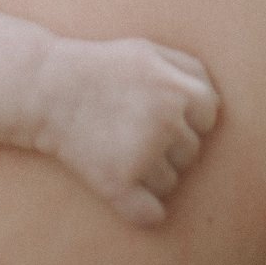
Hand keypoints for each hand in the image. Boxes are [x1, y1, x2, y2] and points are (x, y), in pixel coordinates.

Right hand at [35, 35, 220, 226]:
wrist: (47, 89)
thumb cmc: (103, 69)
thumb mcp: (149, 50)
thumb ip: (190, 69)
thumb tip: (218, 105)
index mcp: (178, 89)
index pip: (209, 115)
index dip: (188, 116)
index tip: (161, 112)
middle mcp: (165, 121)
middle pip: (192, 151)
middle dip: (170, 144)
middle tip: (133, 129)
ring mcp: (142, 154)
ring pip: (171, 182)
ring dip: (153, 172)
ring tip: (120, 148)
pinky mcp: (118, 183)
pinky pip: (152, 214)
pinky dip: (145, 212)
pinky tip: (130, 195)